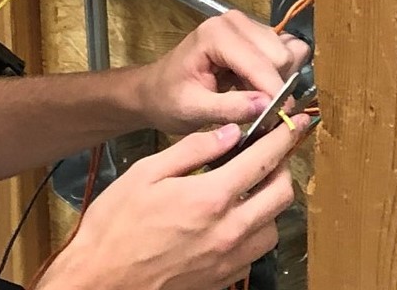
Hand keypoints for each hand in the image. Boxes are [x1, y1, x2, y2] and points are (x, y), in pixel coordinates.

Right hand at [39, 118, 307, 289]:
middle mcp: (229, 230)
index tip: (296, 122)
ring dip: (269, 205)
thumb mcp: (145, 174)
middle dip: (282, 169)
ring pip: (273, 227)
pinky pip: (255, 253)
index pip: (264, 160)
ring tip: (249, 192)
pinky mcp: (224, 278)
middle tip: (268, 157)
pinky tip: (233, 224)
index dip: (285, 136)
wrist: (100, 279)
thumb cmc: (115, 225)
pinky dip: (253, 233)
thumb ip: (192, 151)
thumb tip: (230, 132)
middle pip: (282, 194)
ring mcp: (230, 259)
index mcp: (211, 197)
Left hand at [138, 10, 309, 133]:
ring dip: (279, 80)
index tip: (279, 119)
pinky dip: (279, 74)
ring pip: (289, 53)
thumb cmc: (168, 99)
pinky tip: (255, 87)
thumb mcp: (193, 110)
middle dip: (276, 86)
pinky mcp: (257, 34)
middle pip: (282, 55)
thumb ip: (229, 108)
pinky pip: (287, 52)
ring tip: (252, 97)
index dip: (274, 93)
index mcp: (216, 34)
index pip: (262, 63)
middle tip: (259, 110)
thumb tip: (267, 106)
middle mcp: (236, 22)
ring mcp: (248, 25)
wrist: (156, 90)